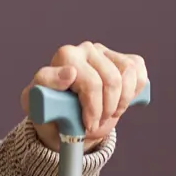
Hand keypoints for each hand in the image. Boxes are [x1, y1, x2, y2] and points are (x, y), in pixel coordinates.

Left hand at [23, 42, 148, 150]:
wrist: (68, 118)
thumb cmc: (51, 111)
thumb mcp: (38, 107)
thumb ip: (44, 90)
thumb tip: (70, 73)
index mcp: (62, 59)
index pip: (77, 73)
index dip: (89, 103)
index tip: (87, 121)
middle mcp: (83, 51)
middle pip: (108, 80)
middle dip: (105, 110)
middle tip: (94, 125)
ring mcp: (104, 53)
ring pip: (126, 74)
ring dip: (120, 103)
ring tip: (107, 114)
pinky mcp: (122, 58)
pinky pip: (138, 71)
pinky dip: (135, 92)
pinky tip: (121, 102)